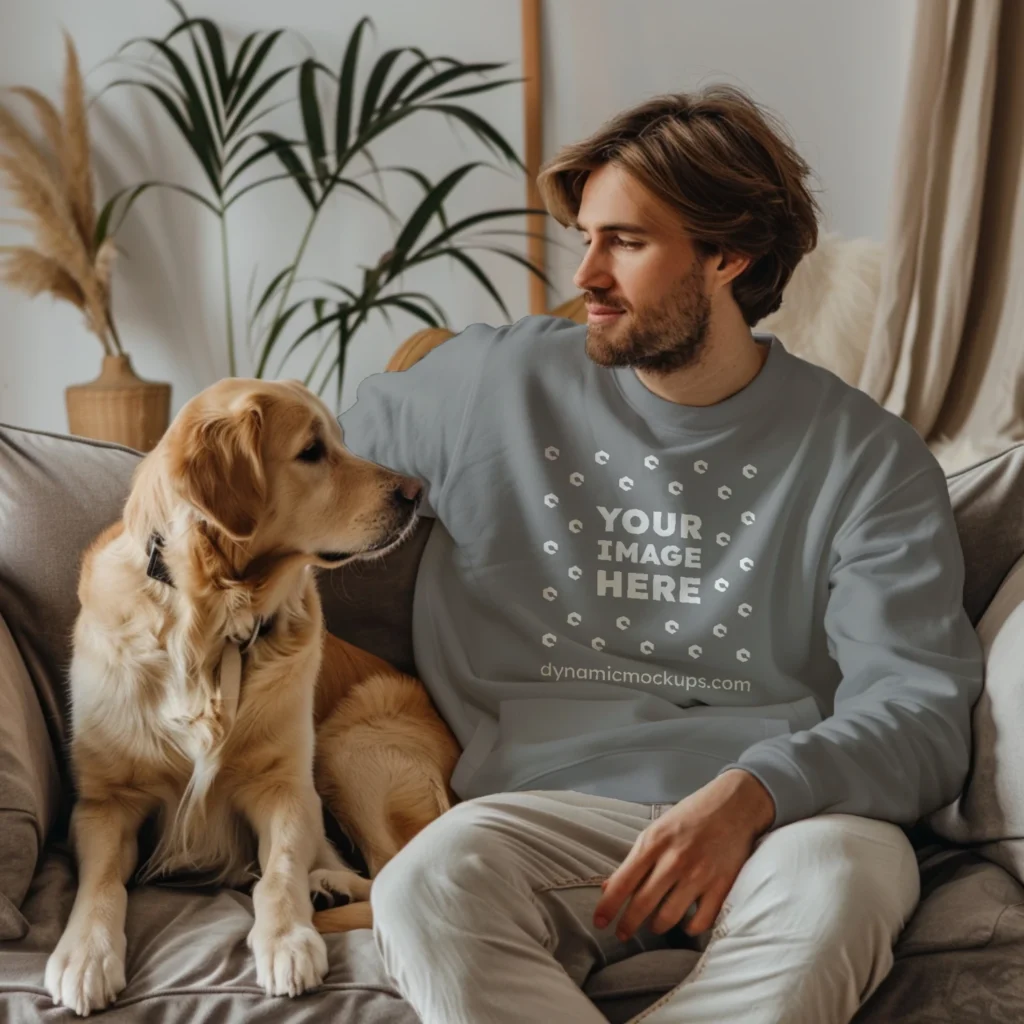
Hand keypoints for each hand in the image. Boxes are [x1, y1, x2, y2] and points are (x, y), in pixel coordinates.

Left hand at [593, 769, 774, 940]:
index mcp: (654, 842)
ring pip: (669, 917)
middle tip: (621, 934)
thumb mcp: (656, 830)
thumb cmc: (690, 816)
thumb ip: (635, 859)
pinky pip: (700, 921)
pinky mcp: (721, 886)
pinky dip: (689, 927)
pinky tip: (684, 922)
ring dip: (657, 926)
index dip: (608, 906)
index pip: (623, 882)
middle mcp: (674, 860)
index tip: (598, 922)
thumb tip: (609, 887)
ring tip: (654, 924)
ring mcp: (699, 875)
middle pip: (643, 904)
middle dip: (628, 924)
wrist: (734, 805)